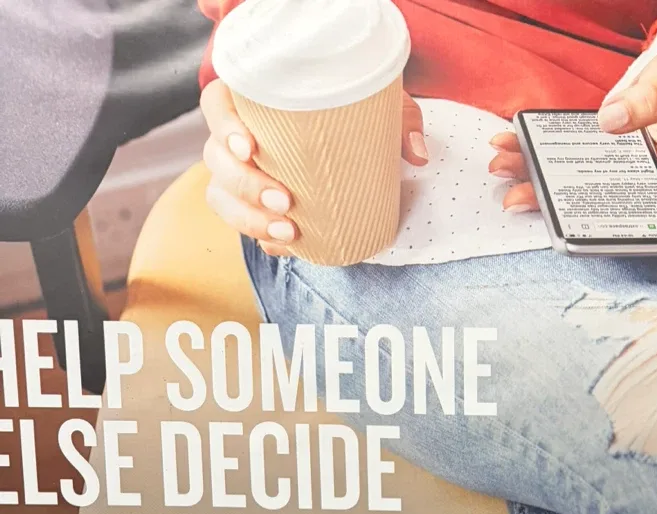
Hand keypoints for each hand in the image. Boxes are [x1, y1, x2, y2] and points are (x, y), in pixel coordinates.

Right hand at [200, 79, 427, 253]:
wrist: (357, 143)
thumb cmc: (357, 114)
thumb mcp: (382, 108)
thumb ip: (400, 120)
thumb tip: (417, 154)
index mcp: (256, 100)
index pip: (216, 104)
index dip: (223, 125)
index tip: (250, 147)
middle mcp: (239, 137)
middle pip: (215, 158)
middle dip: (245, 185)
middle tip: (285, 201)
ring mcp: (241, 173)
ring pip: (220, 195)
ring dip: (247, 218)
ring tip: (288, 232)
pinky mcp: (254, 205)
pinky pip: (241, 223)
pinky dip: (260, 236)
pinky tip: (283, 245)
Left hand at [488, 51, 656, 214]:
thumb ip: (645, 103)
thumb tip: (610, 120)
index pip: (622, 211)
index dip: (588, 217)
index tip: (559, 214)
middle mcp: (631, 186)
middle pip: (585, 201)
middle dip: (546, 200)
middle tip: (514, 197)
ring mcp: (609, 172)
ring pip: (567, 182)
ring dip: (531, 176)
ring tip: (501, 167)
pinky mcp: (593, 155)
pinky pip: (561, 159)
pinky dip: (536, 152)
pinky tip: (511, 144)